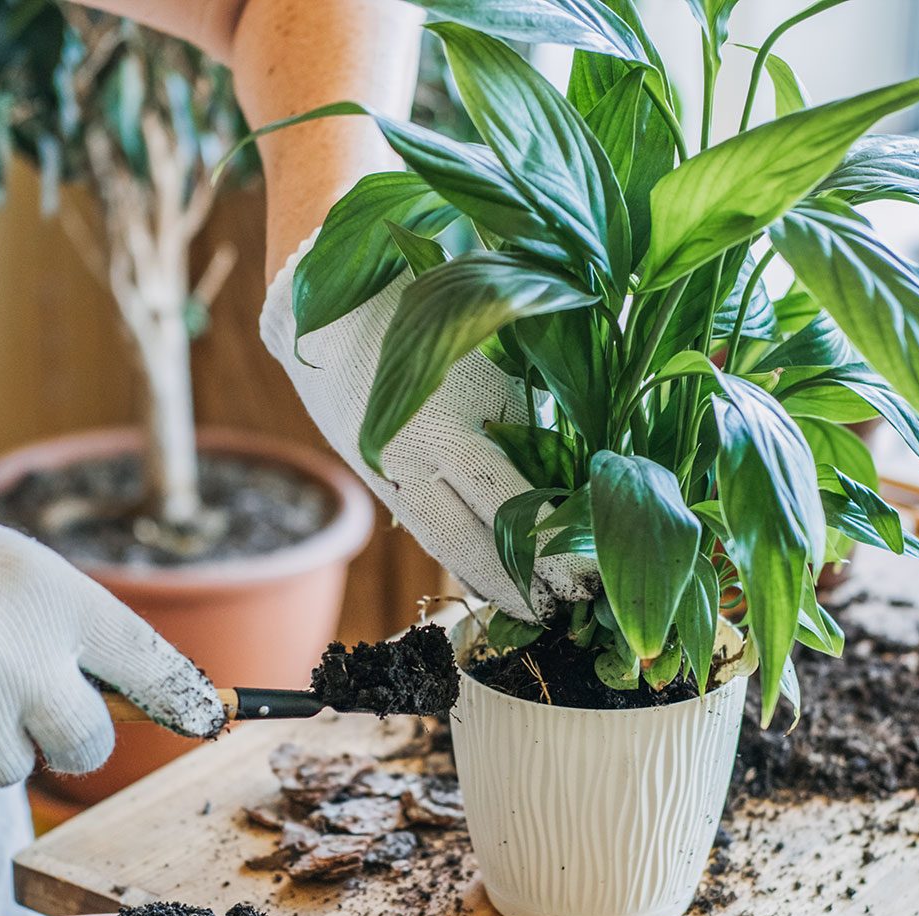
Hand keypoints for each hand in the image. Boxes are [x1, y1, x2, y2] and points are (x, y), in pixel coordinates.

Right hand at [0, 465, 224, 802]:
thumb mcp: (0, 562)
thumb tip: (131, 699)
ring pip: (6, 767)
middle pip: (85, 743)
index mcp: (48, 591)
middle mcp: (18, 652)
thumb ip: (64, 624)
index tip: (209, 721)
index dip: (185, 699)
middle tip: (3, 692)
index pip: (146, 661)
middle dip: (57, 733)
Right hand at [263, 245, 595, 619]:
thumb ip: (528, 411)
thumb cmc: (428, 307)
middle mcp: (417, 458)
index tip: (590, 576)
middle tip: (567, 611)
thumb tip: (580, 467)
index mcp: (452, 421)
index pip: (513, 506)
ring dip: (490, 580)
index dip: (551, 550)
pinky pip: (422, 527)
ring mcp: (390, 472)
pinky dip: (457, 554)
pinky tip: (488, 574)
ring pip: (445, 546)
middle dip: (524, 584)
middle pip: (477, 544)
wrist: (328, 301)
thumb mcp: (491, 354)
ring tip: (531, 608)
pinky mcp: (374, 475)